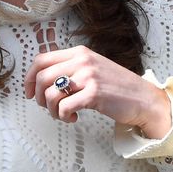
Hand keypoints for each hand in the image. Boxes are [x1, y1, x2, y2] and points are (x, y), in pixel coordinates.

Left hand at [24, 46, 171, 137]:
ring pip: (50, 93)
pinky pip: (63, 106)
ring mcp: (88, 76)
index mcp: (79, 52)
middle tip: (47, 107)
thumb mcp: (93, 68)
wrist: (143, 99)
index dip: (29, 77)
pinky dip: (63, 116)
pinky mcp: (94, 93)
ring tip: (63, 114)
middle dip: (38, 97)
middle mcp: (82, 60)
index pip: (41, 59)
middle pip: (41, 77)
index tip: (29, 92)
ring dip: (51, 110)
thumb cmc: (117, 87)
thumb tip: (42, 80)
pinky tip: (73, 118)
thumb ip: (72, 68)